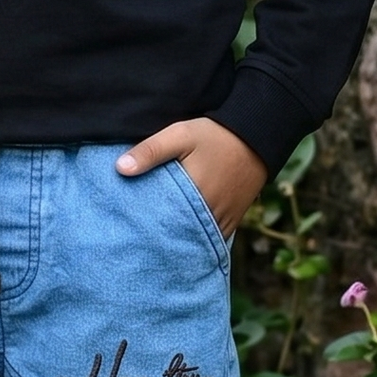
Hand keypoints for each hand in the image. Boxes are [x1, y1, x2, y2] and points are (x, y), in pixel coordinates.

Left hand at [115, 117, 266, 237]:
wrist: (257, 138)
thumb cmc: (216, 136)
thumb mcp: (180, 134)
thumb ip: (151, 151)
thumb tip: (120, 168)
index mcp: (194, 196)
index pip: (161, 224)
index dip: (144, 229)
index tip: (126, 231)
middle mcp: (210, 215)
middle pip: (177, 237)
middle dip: (158, 239)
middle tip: (135, 242)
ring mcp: (223, 221)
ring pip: (194, 241)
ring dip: (177, 241)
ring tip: (154, 242)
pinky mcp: (231, 221)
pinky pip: (210, 238)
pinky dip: (195, 239)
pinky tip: (180, 236)